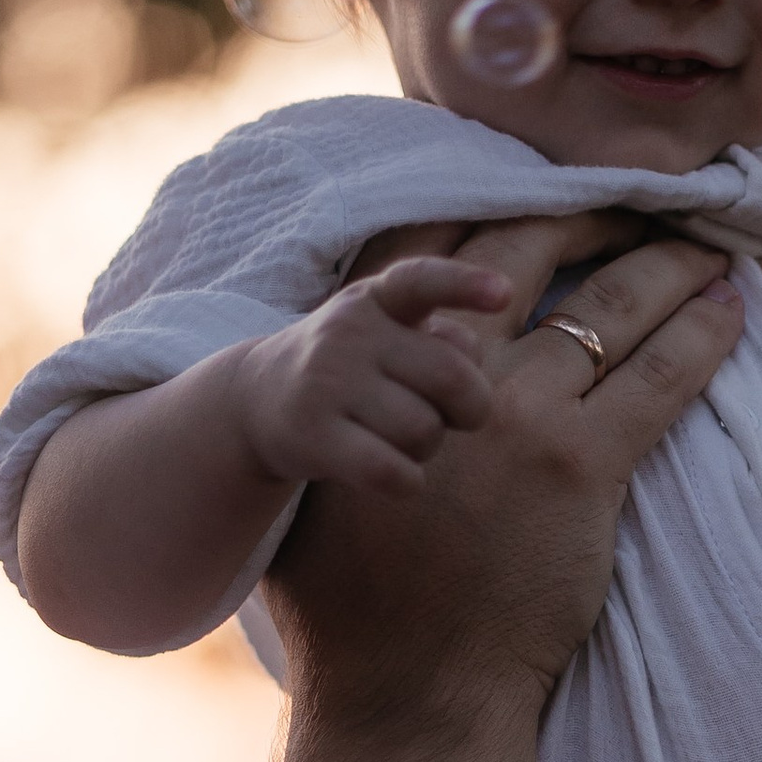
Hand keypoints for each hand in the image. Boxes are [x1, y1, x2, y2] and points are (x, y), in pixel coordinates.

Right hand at [234, 256, 506, 498]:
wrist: (256, 401)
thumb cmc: (350, 370)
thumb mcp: (386, 334)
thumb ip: (438, 342)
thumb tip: (470, 371)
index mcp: (375, 299)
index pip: (421, 281)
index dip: (463, 285)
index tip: (504, 295)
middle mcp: (348, 332)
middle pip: (451, 377)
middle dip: (472, 407)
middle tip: (458, 417)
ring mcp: (326, 382)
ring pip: (423, 430)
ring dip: (428, 447)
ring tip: (398, 437)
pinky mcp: (313, 435)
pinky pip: (391, 471)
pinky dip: (409, 481)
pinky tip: (398, 475)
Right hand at [270, 228, 740, 725]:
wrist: (406, 684)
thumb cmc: (356, 604)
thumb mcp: (329, 485)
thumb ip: (363, 417)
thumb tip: (390, 382)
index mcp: (383, 368)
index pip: (441, 252)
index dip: (505, 209)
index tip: (554, 191)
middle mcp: (453, 374)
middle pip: (532, 256)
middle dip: (596, 218)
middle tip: (652, 200)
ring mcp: (522, 418)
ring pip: (610, 311)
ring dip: (668, 268)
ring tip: (710, 248)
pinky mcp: (582, 469)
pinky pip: (659, 381)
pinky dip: (702, 338)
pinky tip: (732, 311)